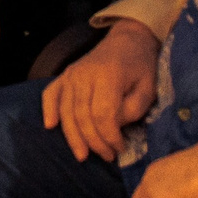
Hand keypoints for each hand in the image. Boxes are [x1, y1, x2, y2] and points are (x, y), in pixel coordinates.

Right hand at [42, 19, 159, 162]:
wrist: (127, 40)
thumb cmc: (141, 66)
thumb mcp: (148, 87)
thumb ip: (133, 109)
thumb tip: (113, 127)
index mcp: (108, 75)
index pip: (102, 114)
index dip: (109, 136)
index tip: (120, 148)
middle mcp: (84, 74)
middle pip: (81, 116)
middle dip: (94, 142)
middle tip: (107, 156)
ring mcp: (71, 74)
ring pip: (66, 111)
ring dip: (73, 137)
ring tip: (83, 155)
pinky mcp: (65, 75)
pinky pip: (51, 94)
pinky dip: (48, 110)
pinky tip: (50, 126)